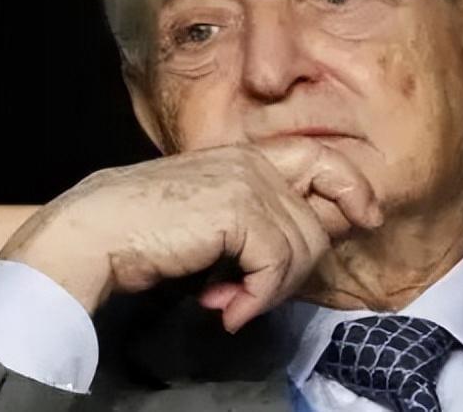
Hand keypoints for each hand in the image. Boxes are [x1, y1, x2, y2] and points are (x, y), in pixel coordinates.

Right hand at [0, 138, 382, 331]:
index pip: (323, 160)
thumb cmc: (144, 230)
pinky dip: (257, 297)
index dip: (352, 188)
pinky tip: (225, 306)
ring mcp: (249, 182)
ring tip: (230, 303)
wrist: (95, 230)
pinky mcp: (239, 209)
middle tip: (256, 294)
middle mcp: (254, 162)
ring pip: (302, 248)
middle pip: (318, 220)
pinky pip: (276, 264)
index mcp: (248, 157)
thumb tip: (307, 242)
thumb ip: (255, 217)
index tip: (367, 218)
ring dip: (269, 290)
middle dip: (296, 270)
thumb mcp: (211, 216)